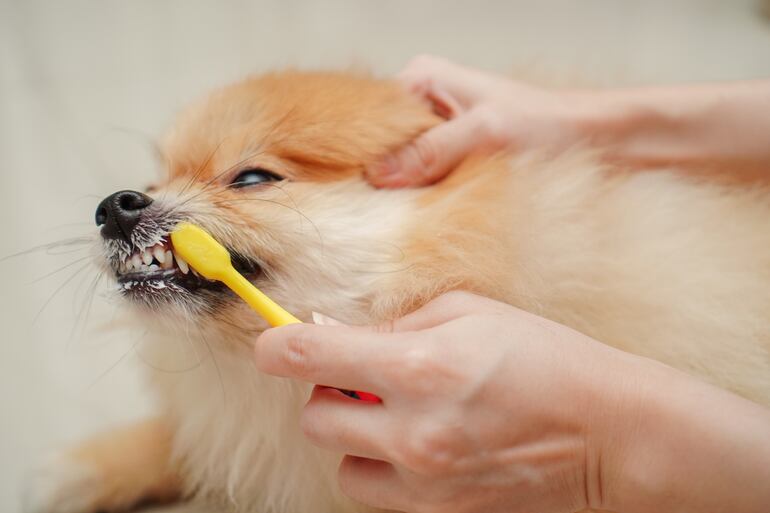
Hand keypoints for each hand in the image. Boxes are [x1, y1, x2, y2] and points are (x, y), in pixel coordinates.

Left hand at [254, 291, 642, 512]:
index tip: (272, 341)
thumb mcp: (469, 313)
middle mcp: (412, 432)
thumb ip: (395, 325)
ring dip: (354, 436)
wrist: (610, 434)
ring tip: (397, 414)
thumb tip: (335, 334)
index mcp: (419, 368)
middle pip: (315, 419)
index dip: (275, 344)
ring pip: (342, 463)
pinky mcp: (440, 512)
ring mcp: (425, 483)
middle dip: (326, 393)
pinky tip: (422, 442)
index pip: (308, 357)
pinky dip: (384, 466)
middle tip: (362, 375)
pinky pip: (379, 492)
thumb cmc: (545, 357)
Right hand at [368, 55, 769, 186]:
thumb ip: (430, 152)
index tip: (347, 190)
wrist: (597, 138)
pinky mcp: (455, 154)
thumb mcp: (484, 133)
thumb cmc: (548, 123)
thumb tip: (378, 176)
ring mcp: (438, 130)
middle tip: (370, 212)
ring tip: (392, 218)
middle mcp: (424, 101)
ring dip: (403, 190)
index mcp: (422, 78)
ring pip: (403, 164)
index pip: (370, 118)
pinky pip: (426, 176)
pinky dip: (424, 195)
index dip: (359, 154)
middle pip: (383, 143)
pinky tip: (420, 216)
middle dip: (380, 175)